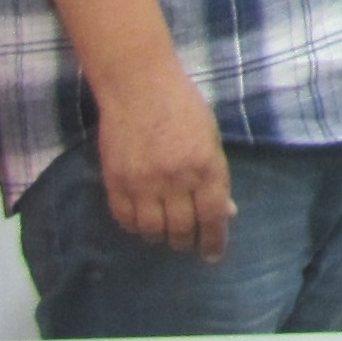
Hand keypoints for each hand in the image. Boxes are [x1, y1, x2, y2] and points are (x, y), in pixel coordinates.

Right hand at [94, 70, 235, 259]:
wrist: (138, 85)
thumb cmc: (182, 106)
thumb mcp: (210, 138)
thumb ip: (216, 176)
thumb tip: (225, 212)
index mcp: (206, 166)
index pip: (213, 217)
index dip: (214, 241)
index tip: (212, 254)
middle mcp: (176, 179)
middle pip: (182, 229)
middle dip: (186, 242)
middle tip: (186, 244)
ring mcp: (144, 182)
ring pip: (152, 230)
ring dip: (160, 238)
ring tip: (164, 234)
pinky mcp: (116, 181)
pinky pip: (125, 219)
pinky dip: (134, 227)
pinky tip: (141, 223)